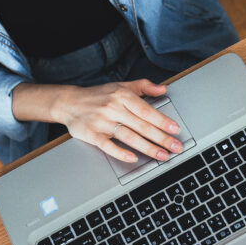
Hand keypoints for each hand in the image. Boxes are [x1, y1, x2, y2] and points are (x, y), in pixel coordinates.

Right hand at [55, 79, 183, 161]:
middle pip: (142, 126)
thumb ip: (143, 86)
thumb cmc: (98, 96)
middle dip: (161, 138)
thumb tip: (163, 89)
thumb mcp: (121, 86)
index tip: (175, 129)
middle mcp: (113, 108)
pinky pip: (108, 146)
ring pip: (129, 137)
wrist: (69, 102)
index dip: (162, 121)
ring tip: (162, 155)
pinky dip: (121, 153)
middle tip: (175, 147)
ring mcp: (102, 122)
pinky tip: (133, 158)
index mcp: (121, 96)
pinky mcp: (92, 134)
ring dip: (148, 148)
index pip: (146, 110)